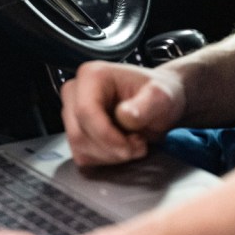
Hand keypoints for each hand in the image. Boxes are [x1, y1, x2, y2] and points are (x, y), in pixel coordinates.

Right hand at [60, 61, 185, 166]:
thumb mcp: (161, 97)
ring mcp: (72, 112)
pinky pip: (82, 156)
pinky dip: (105, 159)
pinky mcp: (74, 131)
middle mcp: (76, 91)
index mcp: (92, 75)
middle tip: (138, 144)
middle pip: (79, 134)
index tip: (129, 147)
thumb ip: (146, 105)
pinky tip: (122, 147)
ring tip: (133, 143)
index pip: (85, 112)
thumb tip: (124, 115)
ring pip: (80, 148)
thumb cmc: (159, 95)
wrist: (158, 104)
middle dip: (110, 148)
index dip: (106, 136)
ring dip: (110, 155)